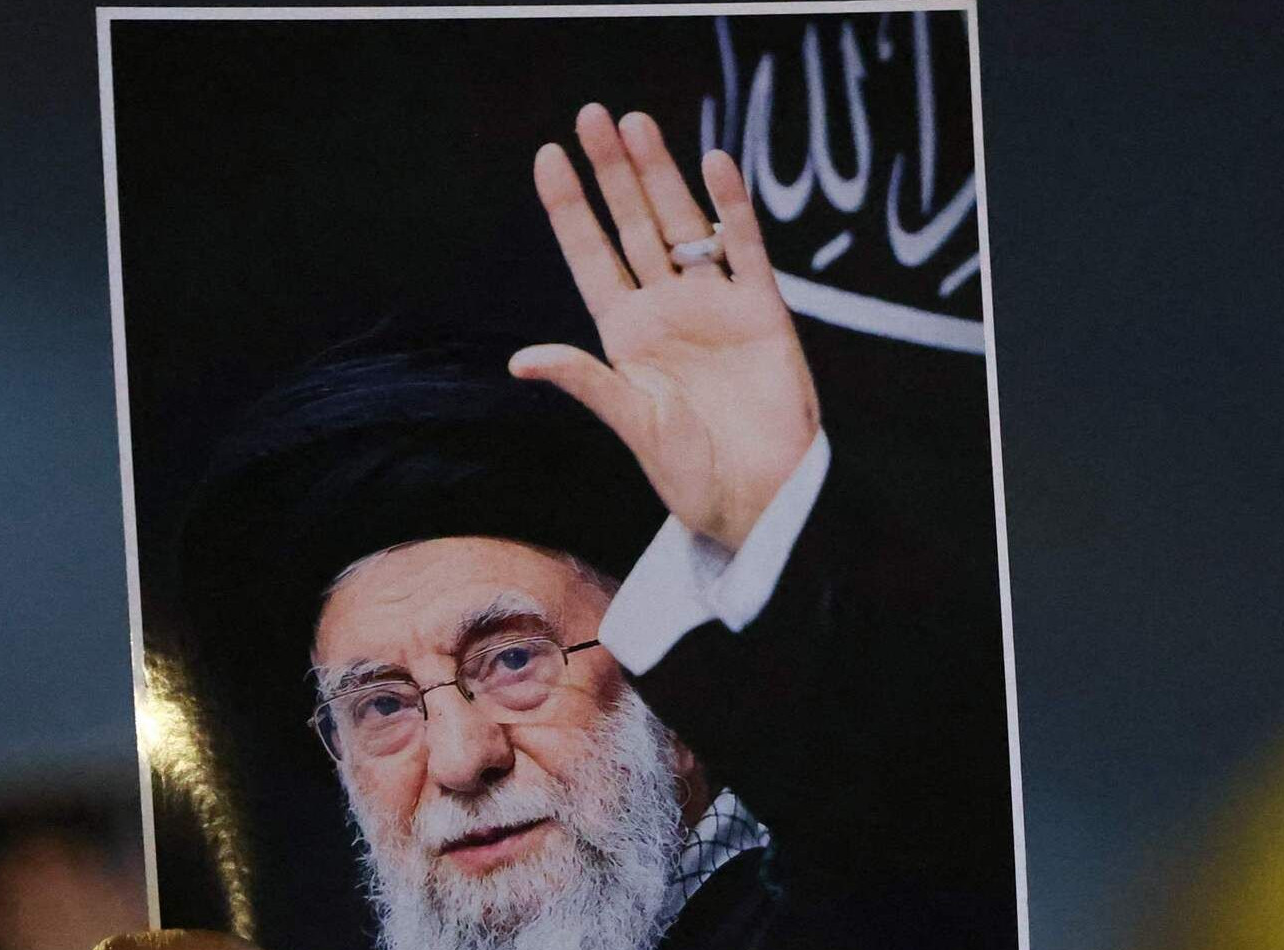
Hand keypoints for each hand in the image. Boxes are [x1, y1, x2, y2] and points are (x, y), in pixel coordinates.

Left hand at [513, 105, 819, 550]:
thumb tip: (521, 358)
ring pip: (682, 224)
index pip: (590, 255)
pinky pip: (744, 248)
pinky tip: (715, 164)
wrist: (762, 501)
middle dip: (613, 171)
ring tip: (638, 124)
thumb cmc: (693, 476)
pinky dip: (731, 207)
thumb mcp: (633, 425)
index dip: (569, 207)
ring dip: (662, 174)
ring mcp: (714, 306)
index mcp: (625, 336)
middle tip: (593, 115)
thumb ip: (585, 381)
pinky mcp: (761, 312)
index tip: (549, 156)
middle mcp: (666, 310)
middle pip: (633, 225)